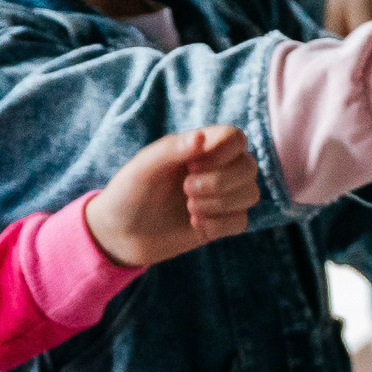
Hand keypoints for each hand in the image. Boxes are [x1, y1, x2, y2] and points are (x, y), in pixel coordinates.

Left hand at [85, 127, 258, 265]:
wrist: (120, 234)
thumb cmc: (129, 192)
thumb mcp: (144, 166)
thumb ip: (172, 148)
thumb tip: (201, 138)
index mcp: (200, 147)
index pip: (236, 137)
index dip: (223, 152)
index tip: (191, 165)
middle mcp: (216, 168)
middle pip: (249, 167)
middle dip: (220, 182)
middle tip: (186, 190)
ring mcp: (221, 197)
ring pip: (251, 194)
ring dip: (220, 204)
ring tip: (190, 209)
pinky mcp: (221, 223)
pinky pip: (242, 221)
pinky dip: (220, 225)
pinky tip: (195, 225)